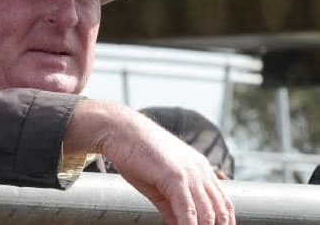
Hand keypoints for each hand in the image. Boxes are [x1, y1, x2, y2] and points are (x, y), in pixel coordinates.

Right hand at [64, 100, 234, 224]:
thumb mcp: (158, 183)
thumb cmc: (136, 154)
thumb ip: (172, 206)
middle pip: (220, 211)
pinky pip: (188, 209)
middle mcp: (201, 170)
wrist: (120, 130)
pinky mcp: (175, 176)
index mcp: (200, 168)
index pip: (223, 203)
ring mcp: (189, 172)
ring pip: (206, 213)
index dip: (224, 223)